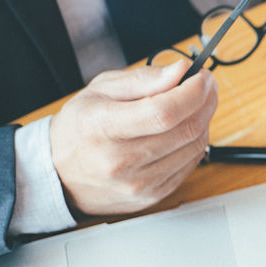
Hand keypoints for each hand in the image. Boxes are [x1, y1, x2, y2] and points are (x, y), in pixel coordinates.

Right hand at [50, 59, 216, 215]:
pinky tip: (183, 130)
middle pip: (185, 129)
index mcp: (101, 127)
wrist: (61, 173)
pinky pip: (190, 164)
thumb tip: (180, 71)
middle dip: (204, 102)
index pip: (162, 112)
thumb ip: (143, 79)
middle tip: (205, 86)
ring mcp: (138, 183)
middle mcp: (119, 161)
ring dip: (203, 121)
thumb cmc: (82, 127)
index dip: (192, 92)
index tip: (202, 77)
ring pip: (194, 147)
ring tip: (193, 105)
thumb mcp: (101, 90)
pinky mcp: (152, 195)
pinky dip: (194, 142)